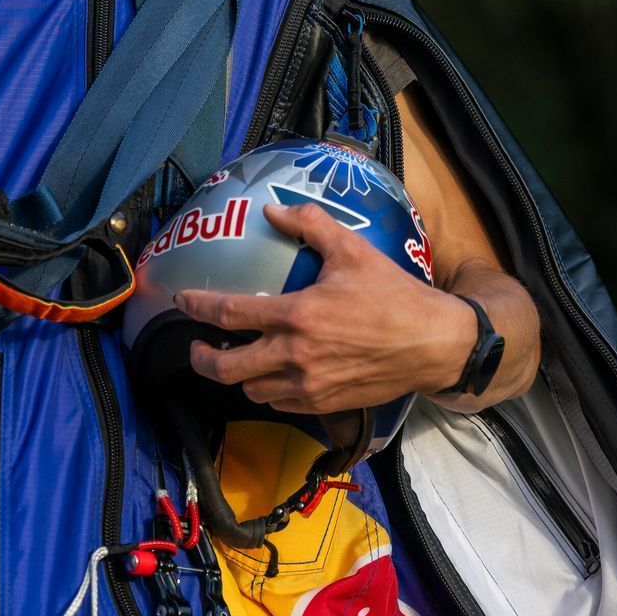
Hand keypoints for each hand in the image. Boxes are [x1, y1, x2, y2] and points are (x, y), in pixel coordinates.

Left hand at [175, 201, 475, 413]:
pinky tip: (273, 375)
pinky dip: (269, 391)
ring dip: (238, 376)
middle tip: (196, 346)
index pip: (228, 314)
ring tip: (238, 358)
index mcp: (297, 315)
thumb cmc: (394, 295)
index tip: (182, 302)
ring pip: (251, 391)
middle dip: (200, 358)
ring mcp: (309, 386)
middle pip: (226, 368)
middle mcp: (296, 356)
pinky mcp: (324, 405)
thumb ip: (309, 224)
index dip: (197, 308)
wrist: (433, 345)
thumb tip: (273, 210)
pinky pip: (280, 404)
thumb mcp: (352, 250)